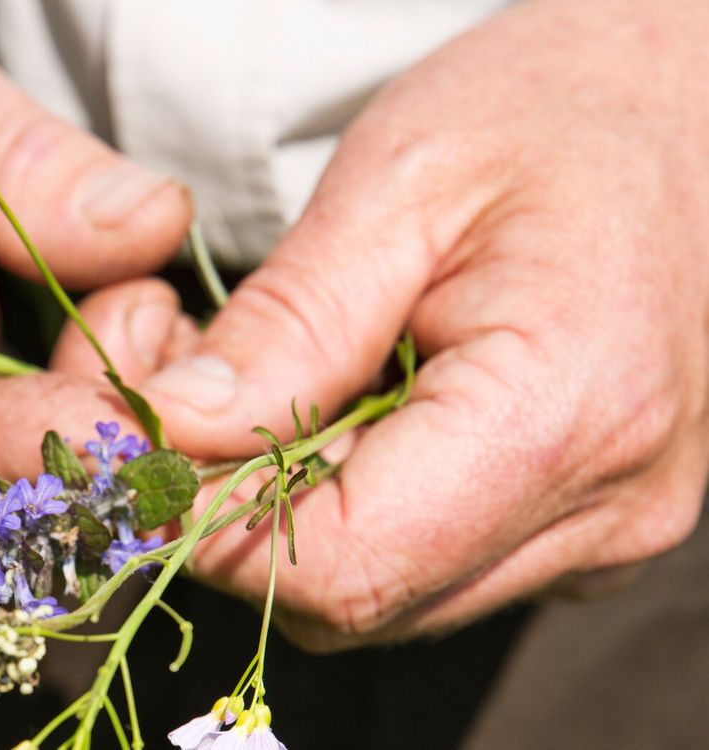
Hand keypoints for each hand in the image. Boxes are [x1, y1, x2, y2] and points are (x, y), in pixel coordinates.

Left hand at [135, 0, 708, 649]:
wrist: (682, 105)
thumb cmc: (550, 113)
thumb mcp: (395, 182)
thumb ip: (286, 324)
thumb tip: (172, 431)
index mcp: (561, 418)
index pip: (339, 566)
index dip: (208, 519)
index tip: (144, 429)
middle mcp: (602, 510)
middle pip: (350, 598)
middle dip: (228, 509)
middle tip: (184, 384)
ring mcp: (601, 530)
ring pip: (379, 594)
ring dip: (280, 509)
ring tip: (264, 379)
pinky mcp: (581, 523)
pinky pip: (424, 561)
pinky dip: (344, 504)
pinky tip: (332, 405)